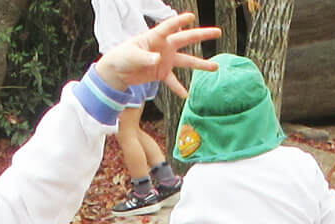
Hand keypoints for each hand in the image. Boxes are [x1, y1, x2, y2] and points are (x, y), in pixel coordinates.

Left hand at [93, 13, 218, 94]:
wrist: (117, 71)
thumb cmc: (122, 57)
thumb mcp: (132, 56)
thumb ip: (146, 57)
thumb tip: (158, 59)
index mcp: (155, 37)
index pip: (170, 27)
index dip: (180, 21)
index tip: (191, 17)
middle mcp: (164, 46)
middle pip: (186, 39)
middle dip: (202, 35)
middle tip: (218, 32)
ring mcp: (165, 60)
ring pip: (186, 61)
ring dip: (200, 64)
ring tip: (216, 67)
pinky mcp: (161, 72)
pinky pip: (173, 81)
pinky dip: (179, 88)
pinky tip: (186, 95)